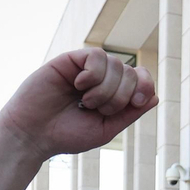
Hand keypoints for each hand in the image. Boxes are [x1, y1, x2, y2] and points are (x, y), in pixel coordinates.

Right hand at [0, 48, 158, 158]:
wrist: (33, 134)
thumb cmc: (66, 134)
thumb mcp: (106, 129)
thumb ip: (129, 113)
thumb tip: (155, 96)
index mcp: (113, 95)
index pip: (141, 78)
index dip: (145, 85)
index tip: (137, 102)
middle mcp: (102, 79)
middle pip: (131, 72)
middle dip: (121, 95)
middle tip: (100, 110)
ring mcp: (86, 68)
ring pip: (116, 64)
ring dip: (106, 89)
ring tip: (87, 102)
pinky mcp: (71, 60)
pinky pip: (96, 55)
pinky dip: (94, 73)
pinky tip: (80, 85)